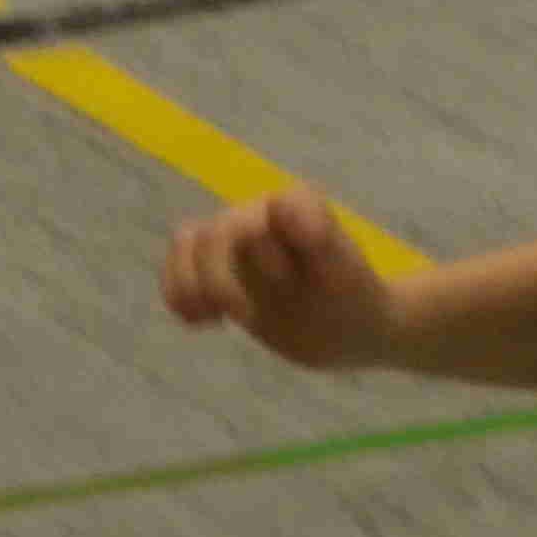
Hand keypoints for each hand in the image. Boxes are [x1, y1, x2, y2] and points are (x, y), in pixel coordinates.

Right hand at [159, 185, 402, 369]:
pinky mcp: (221, 269)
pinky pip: (180, 266)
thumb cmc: (357, 304)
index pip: (256, 215)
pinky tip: (200, 323)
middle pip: (215, 235)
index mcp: (296, 207)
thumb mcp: (349, 279)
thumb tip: (278, 206)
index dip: (259, 253)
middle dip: (222, 280)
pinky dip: (179, 292)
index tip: (286, 282)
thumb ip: (322, 238)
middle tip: (247, 316)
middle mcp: (262, 215)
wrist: (350, 330)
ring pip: (188, 242)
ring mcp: (238, 242)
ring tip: (211, 318)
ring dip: (189, 283)